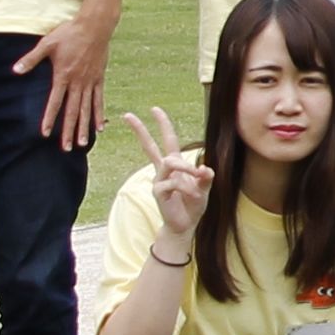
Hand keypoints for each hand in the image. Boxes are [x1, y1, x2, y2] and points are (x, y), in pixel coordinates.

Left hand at [19, 15, 114, 148]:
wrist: (95, 26)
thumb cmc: (69, 33)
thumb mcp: (47, 44)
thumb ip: (31, 59)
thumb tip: (15, 71)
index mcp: (63, 76)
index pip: (55, 102)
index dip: (49, 118)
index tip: (46, 134)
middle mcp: (77, 83)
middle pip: (72, 111)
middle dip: (68, 131)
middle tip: (66, 148)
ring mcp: (90, 82)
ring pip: (86, 109)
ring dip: (83, 127)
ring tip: (82, 144)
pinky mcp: (99, 79)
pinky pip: (99, 100)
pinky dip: (98, 114)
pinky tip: (99, 127)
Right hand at [122, 107, 213, 241]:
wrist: (185, 226)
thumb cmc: (192, 205)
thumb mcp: (204, 188)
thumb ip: (206, 177)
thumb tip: (207, 168)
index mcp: (174, 165)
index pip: (168, 140)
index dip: (163, 124)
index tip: (154, 109)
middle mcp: (163, 170)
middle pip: (150, 145)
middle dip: (140, 130)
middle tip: (128, 115)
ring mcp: (159, 180)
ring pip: (170, 162)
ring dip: (186, 168)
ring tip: (199, 177)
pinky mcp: (158, 192)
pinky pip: (173, 182)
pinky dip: (186, 188)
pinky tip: (192, 196)